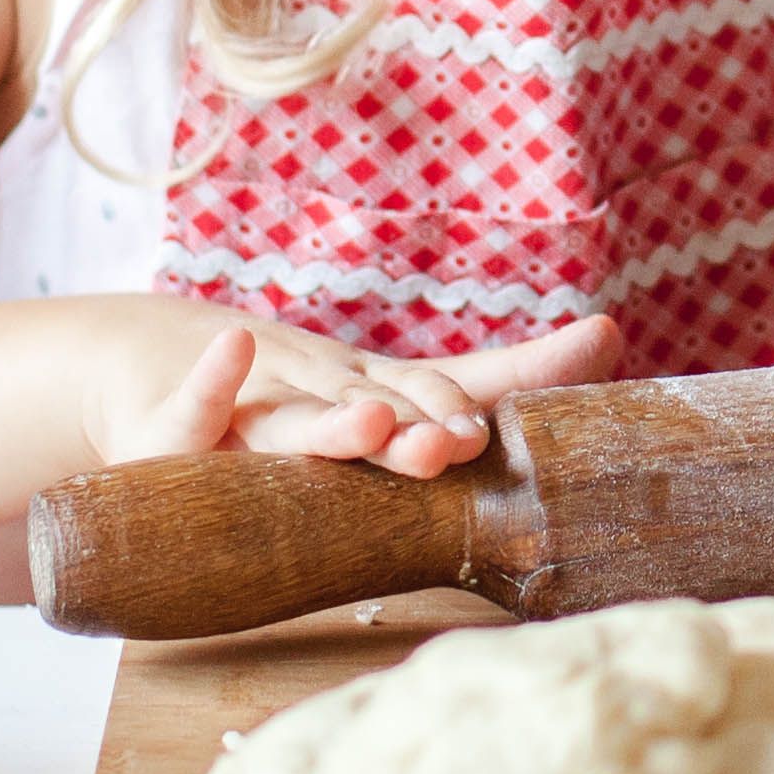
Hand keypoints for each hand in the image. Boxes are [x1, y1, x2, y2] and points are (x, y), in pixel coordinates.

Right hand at [93, 308, 624, 479]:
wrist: (158, 374)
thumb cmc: (301, 400)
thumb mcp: (396, 394)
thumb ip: (497, 379)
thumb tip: (615, 330)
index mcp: (375, 389)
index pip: (444, 389)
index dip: (479, 403)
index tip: (530, 400)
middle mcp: (320, 387)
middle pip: (377, 405)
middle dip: (420, 421)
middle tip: (458, 442)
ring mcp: (251, 407)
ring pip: (296, 419)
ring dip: (336, 421)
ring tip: (374, 423)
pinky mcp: (177, 429)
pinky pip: (188, 413)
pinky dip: (205, 385)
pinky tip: (227, 348)